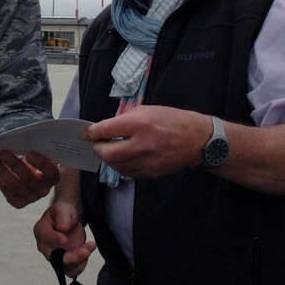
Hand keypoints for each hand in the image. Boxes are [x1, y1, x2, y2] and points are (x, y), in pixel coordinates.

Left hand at [0, 150, 59, 207]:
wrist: (30, 174)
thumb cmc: (34, 160)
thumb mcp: (38, 153)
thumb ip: (35, 148)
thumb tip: (20, 139)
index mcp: (53, 177)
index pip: (51, 172)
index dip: (41, 163)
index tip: (29, 153)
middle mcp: (43, 189)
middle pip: (30, 179)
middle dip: (14, 164)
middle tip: (2, 151)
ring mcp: (31, 197)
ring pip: (16, 186)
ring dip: (2, 170)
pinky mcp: (19, 202)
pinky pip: (8, 193)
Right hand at [34, 200, 95, 277]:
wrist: (69, 220)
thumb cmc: (63, 213)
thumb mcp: (62, 208)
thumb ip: (62, 216)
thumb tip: (62, 228)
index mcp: (40, 230)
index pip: (45, 237)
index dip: (54, 239)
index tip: (65, 240)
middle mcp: (45, 247)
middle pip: (55, 258)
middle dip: (71, 257)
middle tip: (85, 251)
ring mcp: (55, 258)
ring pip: (66, 267)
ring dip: (80, 261)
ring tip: (90, 246)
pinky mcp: (66, 264)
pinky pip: (73, 270)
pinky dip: (82, 263)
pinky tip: (89, 249)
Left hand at [84, 105, 207, 178]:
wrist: (197, 140)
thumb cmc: (171, 120)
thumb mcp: (146, 110)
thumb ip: (124, 120)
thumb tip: (104, 129)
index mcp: (140, 124)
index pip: (106, 130)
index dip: (92, 132)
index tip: (86, 133)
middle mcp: (142, 144)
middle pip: (107, 153)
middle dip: (98, 148)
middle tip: (97, 143)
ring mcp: (147, 162)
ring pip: (115, 165)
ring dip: (108, 158)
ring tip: (110, 149)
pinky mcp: (151, 173)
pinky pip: (128, 172)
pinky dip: (121, 165)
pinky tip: (124, 157)